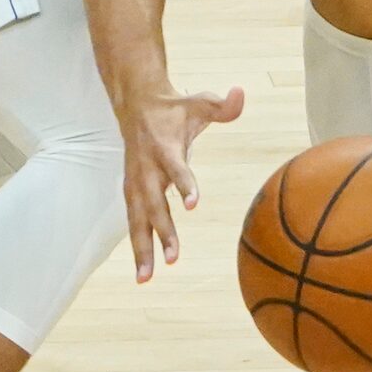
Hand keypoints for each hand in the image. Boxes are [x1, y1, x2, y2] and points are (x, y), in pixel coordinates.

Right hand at [122, 83, 243, 282]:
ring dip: (142, 248)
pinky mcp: (130, 190)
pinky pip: (132, 221)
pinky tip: (142, 271)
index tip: (193, 204)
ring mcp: (135, 181)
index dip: (184, 184)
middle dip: (162, 231)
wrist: (135, 102)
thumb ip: (222, 105)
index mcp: (164, 146)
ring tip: (146, 278)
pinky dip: (136, 245)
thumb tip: (241, 93)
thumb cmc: (174, 108)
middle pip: (153, 202)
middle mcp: (146, 167)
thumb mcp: (200, 102)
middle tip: (174, 258)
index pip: (176, 167)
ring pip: (137, 218)